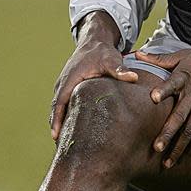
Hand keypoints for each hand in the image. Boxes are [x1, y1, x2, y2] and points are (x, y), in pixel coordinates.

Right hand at [50, 12, 137, 140]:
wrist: (94, 41)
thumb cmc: (102, 52)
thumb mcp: (112, 60)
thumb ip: (121, 70)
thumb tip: (134, 78)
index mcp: (70, 81)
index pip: (59, 104)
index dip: (56, 121)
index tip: (56, 137)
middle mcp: (63, 84)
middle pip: (55, 110)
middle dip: (56, 128)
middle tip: (61, 149)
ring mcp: (64, 86)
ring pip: (58, 109)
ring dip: (59, 124)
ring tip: (65, 146)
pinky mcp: (68, 88)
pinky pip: (63, 105)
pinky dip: (63, 118)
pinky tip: (71, 131)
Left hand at [133, 46, 190, 167]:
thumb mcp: (185, 55)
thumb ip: (161, 58)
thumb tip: (138, 54)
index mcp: (185, 77)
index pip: (173, 84)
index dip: (163, 90)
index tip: (153, 98)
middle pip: (180, 116)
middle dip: (168, 133)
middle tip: (156, 147)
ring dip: (179, 147)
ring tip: (167, 162)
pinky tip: (184, 157)